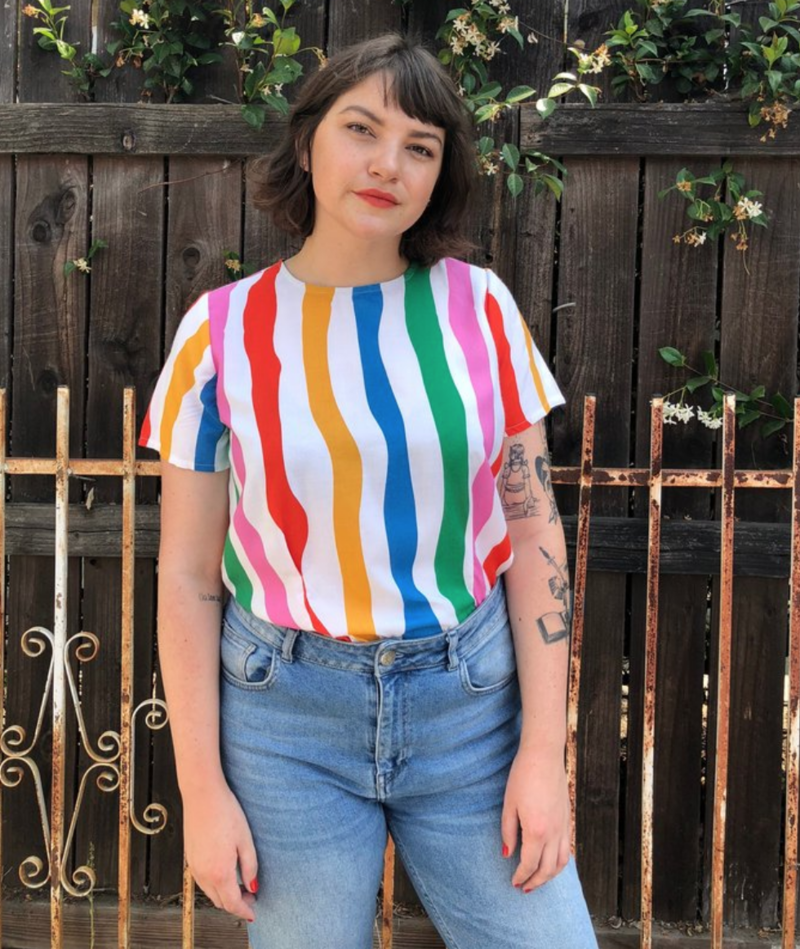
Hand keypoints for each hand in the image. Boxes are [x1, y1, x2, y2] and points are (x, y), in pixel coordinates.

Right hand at [182, 781, 258, 921]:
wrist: (202, 795)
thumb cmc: (226, 813)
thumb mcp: (245, 839)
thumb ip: (250, 866)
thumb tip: (252, 886)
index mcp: (219, 872)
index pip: (232, 903)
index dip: (244, 911)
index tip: (253, 912)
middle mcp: (203, 874)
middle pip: (219, 901)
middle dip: (235, 904)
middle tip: (250, 897)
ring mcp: (193, 866)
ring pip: (209, 893)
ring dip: (224, 895)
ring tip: (240, 886)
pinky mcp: (189, 857)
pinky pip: (202, 881)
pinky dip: (214, 886)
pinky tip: (224, 874)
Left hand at [500, 747, 570, 891]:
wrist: (544, 755)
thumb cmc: (522, 777)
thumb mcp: (509, 804)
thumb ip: (508, 832)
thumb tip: (507, 854)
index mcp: (536, 831)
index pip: (529, 864)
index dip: (520, 876)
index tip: (513, 882)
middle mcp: (554, 832)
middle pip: (547, 869)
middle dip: (535, 882)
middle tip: (524, 887)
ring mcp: (563, 826)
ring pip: (562, 862)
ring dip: (550, 876)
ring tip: (538, 879)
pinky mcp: (568, 818)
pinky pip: (567, 848)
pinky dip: (560, 861)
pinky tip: (551, 861)